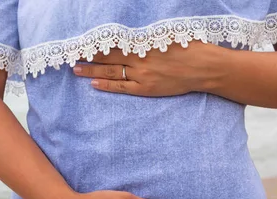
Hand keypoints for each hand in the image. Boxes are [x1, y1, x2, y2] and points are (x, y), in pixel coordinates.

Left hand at [72, 42, 218, 96]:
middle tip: (71, 55)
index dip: (96, 42)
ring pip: (110, 72)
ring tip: (76, 69)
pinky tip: (94, 83)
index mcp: (144, 43)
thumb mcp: (167, 34)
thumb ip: (147, 34)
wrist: (205, 68)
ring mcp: (141, 75)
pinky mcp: (146, 89)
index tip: (82, 40)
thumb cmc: (189, 47)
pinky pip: (121, 87)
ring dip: (92, 70)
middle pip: (107, 57)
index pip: (113, 42)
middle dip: (88, 56)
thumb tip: (129, 32)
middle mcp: (139, 59)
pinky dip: (107, 85)